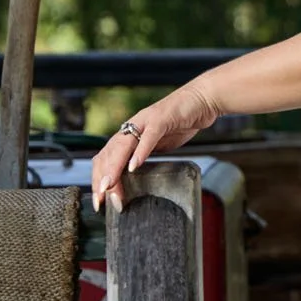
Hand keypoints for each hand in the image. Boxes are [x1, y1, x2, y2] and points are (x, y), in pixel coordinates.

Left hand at [91, 83, 221, 211]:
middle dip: (101, 178)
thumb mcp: (158, 143)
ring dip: (114, 168)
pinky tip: (134, 167)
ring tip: (109, 186)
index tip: (100, 200)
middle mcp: (132, 127)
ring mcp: (145, 121)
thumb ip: (145, 153)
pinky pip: (148, 137)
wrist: (201, 100)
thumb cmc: (181, 121)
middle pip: (108, 154)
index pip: (106, 158)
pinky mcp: (162, 119)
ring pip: (122, 146)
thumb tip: (134, 173)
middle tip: (101, 199)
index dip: (99, 179)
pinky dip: (140, 152)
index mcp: (130, 134)